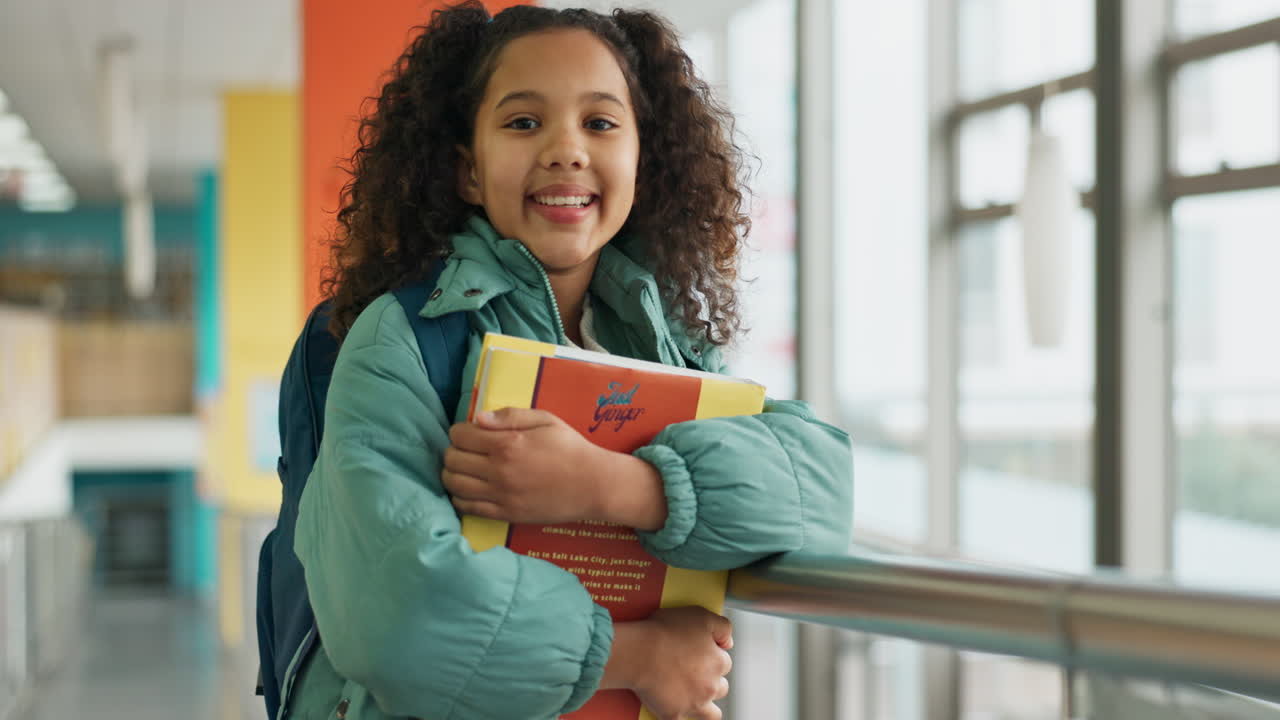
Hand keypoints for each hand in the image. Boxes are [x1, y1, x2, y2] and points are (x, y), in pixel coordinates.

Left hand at [442, 407, 604, 523]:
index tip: (468, 433)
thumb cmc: (570, 448)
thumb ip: (510, 416)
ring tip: (465, 469)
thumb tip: (478, 419)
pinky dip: (460, 497)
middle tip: (466, 450)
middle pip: (452, 460)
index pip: (460, 436)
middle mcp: (498, 471)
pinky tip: (469, 490)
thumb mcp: (545, 420)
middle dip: (454, 451)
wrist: (592, 485)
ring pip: (453, 484)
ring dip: (452, 474)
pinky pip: (467, 507)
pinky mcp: (505, 514)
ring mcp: (500, 495)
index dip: (459, 431)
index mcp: (507, 444)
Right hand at [602, 607, 733, 719]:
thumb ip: (723, 627)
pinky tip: (676, 709)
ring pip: (711, 712)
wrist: (638, 652)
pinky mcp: (674, 715)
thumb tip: (728, 642)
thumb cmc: (664, 632)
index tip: (699, 654)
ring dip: (703, 703)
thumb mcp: (701, 616)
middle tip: (691, 671)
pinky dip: (681, 715)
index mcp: (718, 663)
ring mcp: (694, 703)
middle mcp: (711, 686)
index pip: (724, 663)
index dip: (711, 657)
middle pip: (719, 687)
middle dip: (709, 680)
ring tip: (690, 695)